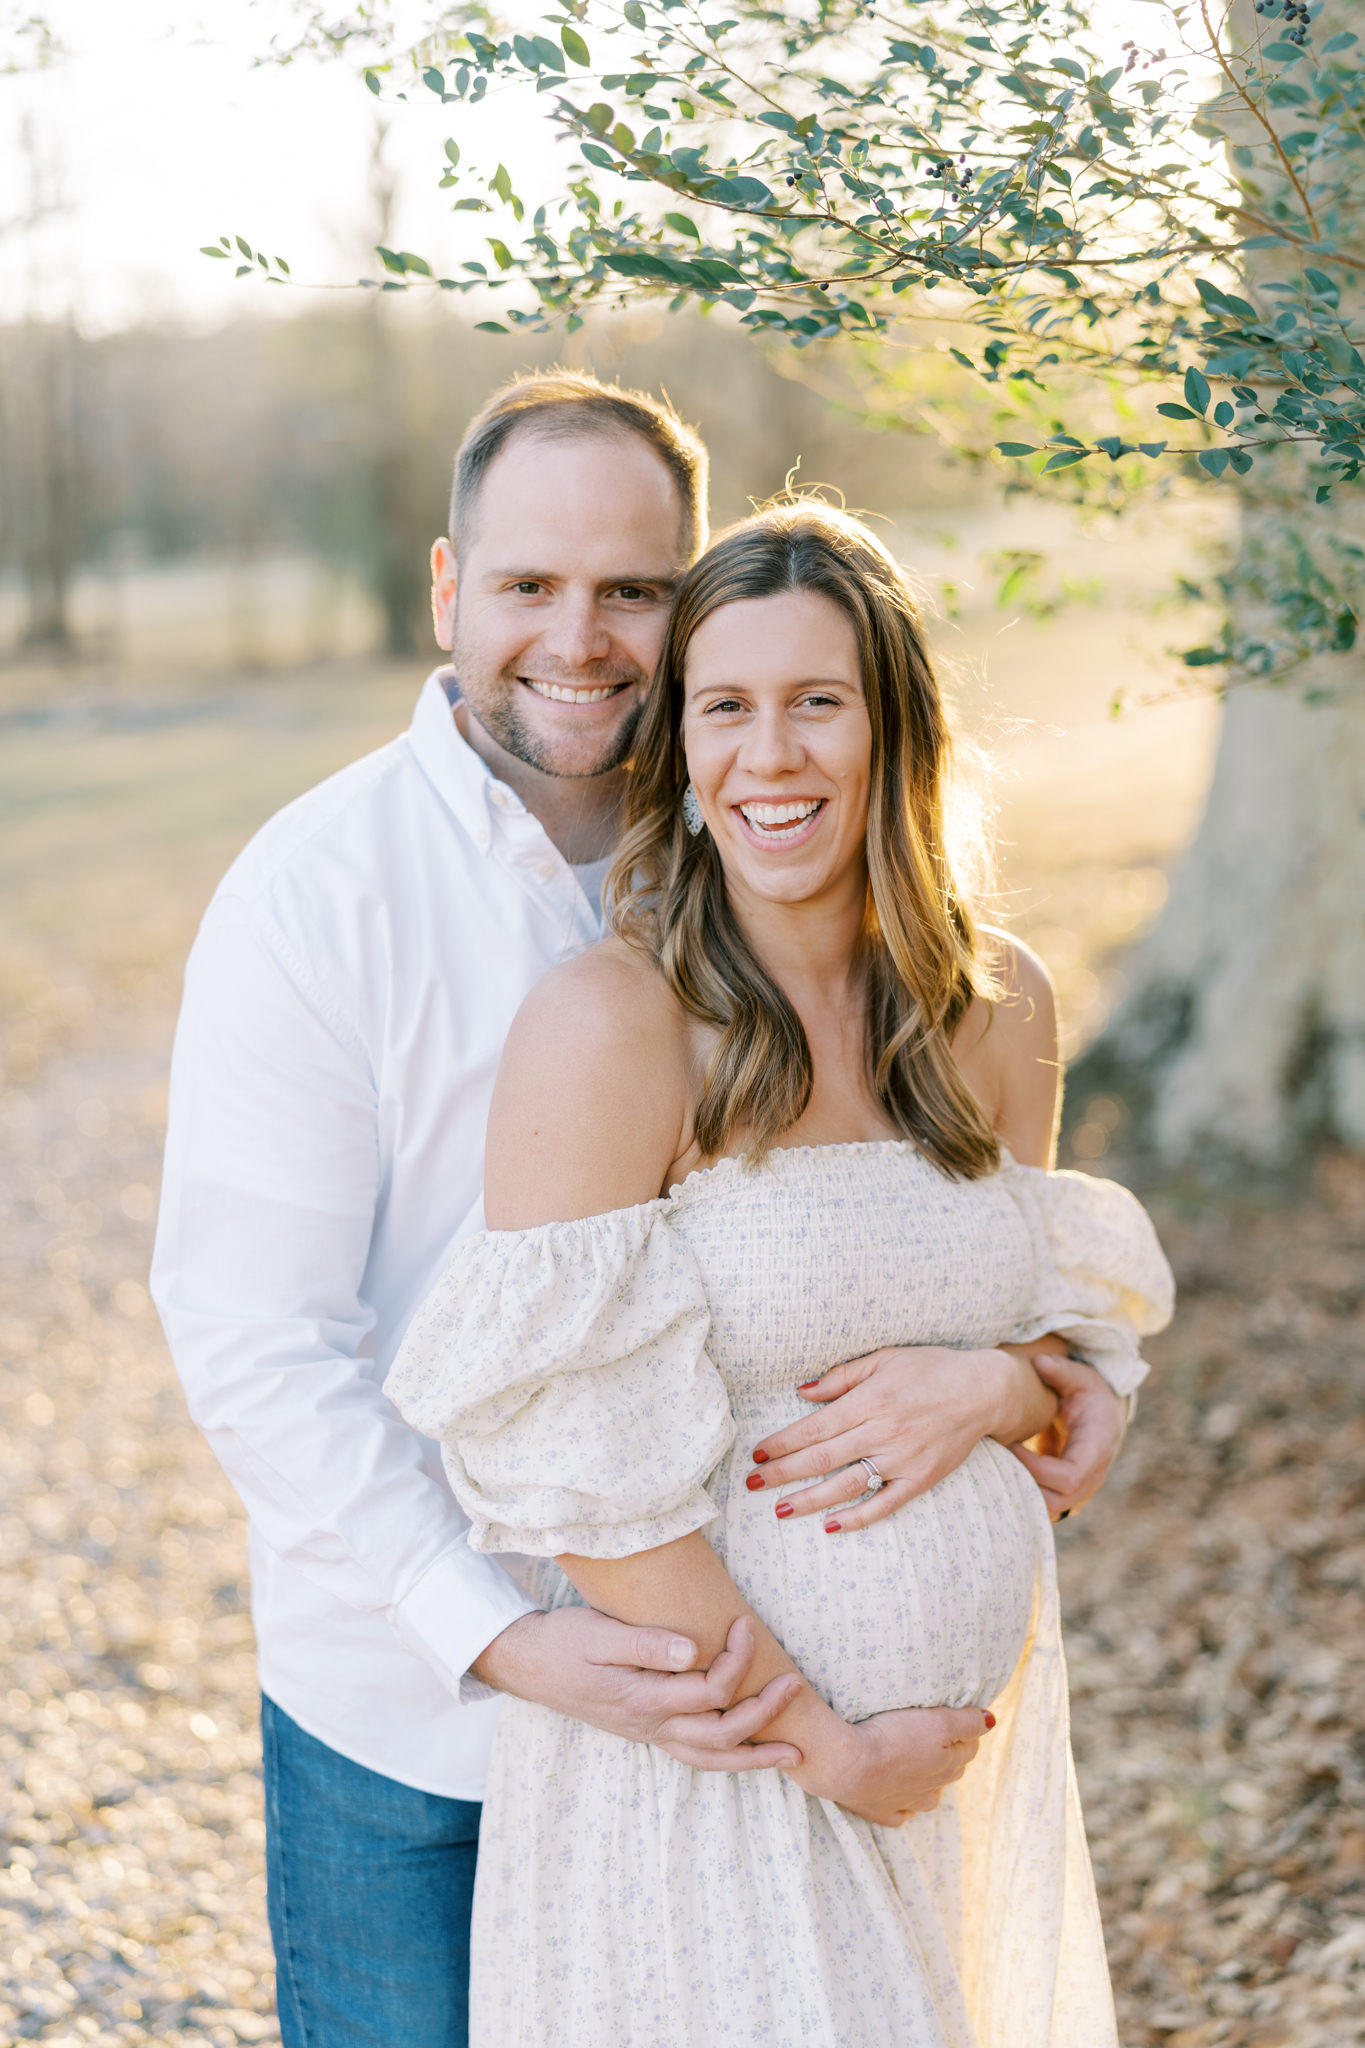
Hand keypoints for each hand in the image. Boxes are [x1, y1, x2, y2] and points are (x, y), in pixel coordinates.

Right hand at [471, 1608, 803, 1770]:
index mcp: (643, 1697)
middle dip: (764, 1713)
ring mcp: (649, 1733)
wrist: (529, 1664)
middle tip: (794, 1684)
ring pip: (710, 1758)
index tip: (746, 1623)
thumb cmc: (564, 1641)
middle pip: (721, 1733)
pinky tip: (748, 1751)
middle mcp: (651, 1724)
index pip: (709, 1688)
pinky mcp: (647, 1730)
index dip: (737, 1660)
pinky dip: (727, 1758)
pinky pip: (695, 1756)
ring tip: (793, 1753)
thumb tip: (693, 1649)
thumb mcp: (598, 1633)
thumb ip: (646, 1643)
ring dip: (754, 1755)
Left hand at [745, 1344, 1053, 1533]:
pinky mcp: (921, 1479)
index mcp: (870, 1401)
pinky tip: (830, 1526)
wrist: (983, 1390)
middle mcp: (883, 1432)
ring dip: (809, 1500)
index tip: (757, 1453)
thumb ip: (841, 1377)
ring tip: (780, 1510)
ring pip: (846, 1485)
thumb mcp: (884, 1358)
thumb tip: (802, 1391)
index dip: (783, 1442)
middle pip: (822, 1459)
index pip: (815, 1428)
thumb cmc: (929, 1368)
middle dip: (783, 1473)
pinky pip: (884, 1504)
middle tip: (752, 1484)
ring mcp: (903, 1460)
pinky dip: (857, 1517)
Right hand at [791, 1705, 993, 1825]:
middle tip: (932, 1730)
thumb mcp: (937, 1721)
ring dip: (927, 1777)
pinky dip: (903, 1802)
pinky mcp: (882, 1812)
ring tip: (914, 1757)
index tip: (952, 1714)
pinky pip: (900, 1812)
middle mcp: (934, 1790)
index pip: (968, 1746)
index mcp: (950, 1767)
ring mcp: (907, 1804)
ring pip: (928, 1792)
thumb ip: (968, 1722)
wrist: (846, 1764)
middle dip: (948, 1751)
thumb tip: (991, 1721)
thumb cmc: (892, 1737)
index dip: (963, 1729)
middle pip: (950, 1768)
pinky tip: (897, 1791)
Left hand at [1008, 1350, 1126, 1521]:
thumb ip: (1062, 1370)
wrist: (1104, 1416)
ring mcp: (1082, 1489)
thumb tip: (1040, 1361)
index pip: (1070, 1476)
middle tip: (999, 1461)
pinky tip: (1005, 1474)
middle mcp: (1093, 1476)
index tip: (1012, 1445)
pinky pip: (1046, 1506)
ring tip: (999, 1467)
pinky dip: (1024, 1495)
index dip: (1037, 1468)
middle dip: (1024, 1485)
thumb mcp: (1081, 1377)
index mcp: (1097, 1449)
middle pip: (1058, 1502)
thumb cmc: (1090, 1395)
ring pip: (1050, 1510)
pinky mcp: (1069, 1494)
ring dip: (1022, 1493)